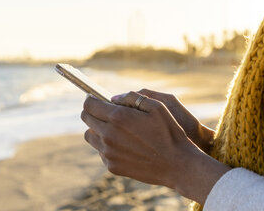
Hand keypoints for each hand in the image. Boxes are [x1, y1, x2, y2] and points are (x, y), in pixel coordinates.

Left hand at [81, 92, 229, 204]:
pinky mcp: (111, 166)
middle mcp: (108, 135)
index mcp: (118, 117)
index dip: (90, 99)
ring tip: (112, 128)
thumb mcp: (157, 106)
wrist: (177, 165)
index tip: (94, 98)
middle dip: (93, 112)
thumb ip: (132, 97)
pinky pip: (100, 151)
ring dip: (97, 129)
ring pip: (90, 135)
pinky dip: (105, 145)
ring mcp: (108, 152)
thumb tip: (113, 98)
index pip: (89, 104)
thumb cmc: (169, 132)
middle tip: (104, 111)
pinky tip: (121, 144)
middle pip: (86, 119)